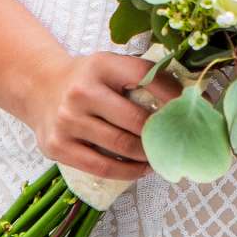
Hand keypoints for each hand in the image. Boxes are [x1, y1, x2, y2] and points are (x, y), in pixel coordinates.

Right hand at [25, 51, 184, 183]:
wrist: (39, 87)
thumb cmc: (89, 80)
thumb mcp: (111, 66)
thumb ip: (145, 77)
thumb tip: (197, 96)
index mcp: (101, 65)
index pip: (145, 76)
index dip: (173, 94)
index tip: (192, 109)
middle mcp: (81, 91)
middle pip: (136, 119)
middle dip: (163, 133)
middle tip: (181, 141)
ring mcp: (67, 120)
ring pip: (121, 145)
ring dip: (148, 154)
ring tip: (163, 156)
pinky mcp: (57, 146)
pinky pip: (101, 166)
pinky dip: (128, 171)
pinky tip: (142, 169)